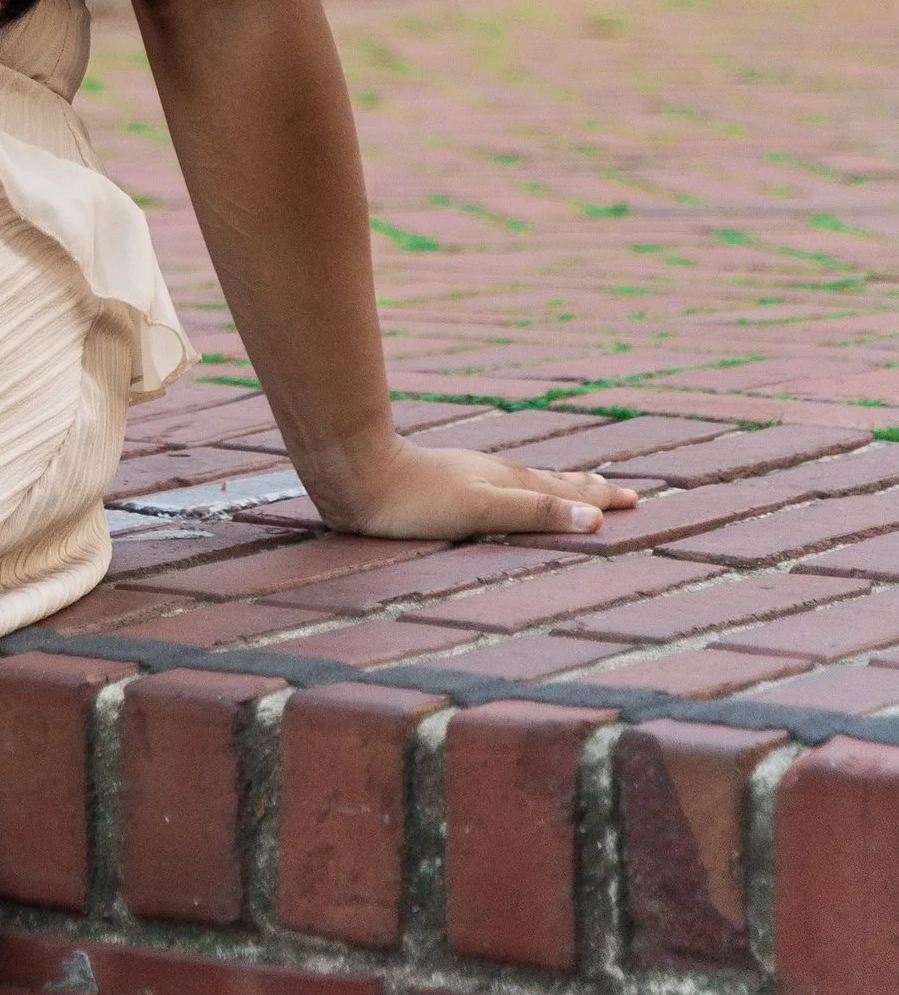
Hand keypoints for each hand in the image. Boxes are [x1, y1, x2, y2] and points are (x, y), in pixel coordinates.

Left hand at [306, 437, 639, 544]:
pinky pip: (501, 486)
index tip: (637, 499)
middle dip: (587, 490)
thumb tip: (595, 520)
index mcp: (508, 482)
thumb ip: (535, 513)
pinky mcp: (448, 484)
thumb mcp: (482, 509)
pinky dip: (523, 491)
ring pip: (527, 481)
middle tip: (621, 491)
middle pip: (551, 483)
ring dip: (558, 487)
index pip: (566, 492)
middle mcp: (494, 474)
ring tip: (576, 488)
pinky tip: (506, 491)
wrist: (358, 474)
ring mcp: (471, 476)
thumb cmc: (417, 498)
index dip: (600, 499)